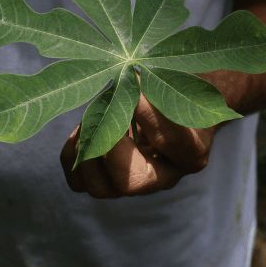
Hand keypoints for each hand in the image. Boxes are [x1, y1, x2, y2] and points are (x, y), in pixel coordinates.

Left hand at [60, 94, 214, 197]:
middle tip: (106, 113)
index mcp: (192, 152)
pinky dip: (73, 154)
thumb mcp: (180, 83)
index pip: (171, 140)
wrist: (178, 104)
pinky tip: (84, 129)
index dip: (148, 113)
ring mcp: (135, 183)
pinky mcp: (109, 182)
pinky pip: (79, 183)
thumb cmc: (180, 88)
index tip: (133, 81)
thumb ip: (162, 84)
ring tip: (93, 117)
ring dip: (87, 149)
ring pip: (100, 188)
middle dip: (109, 146)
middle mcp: (165, 176)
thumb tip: (127, 78)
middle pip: (131, 182)